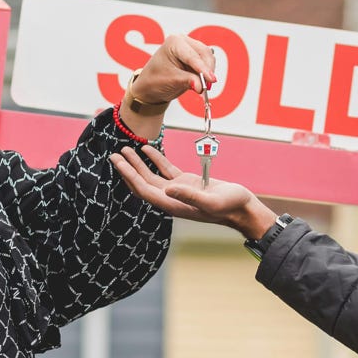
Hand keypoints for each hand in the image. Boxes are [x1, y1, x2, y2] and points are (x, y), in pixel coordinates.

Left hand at [109, 145, 276, 239]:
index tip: (118, 163)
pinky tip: (146, 149)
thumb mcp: (211, 201)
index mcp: (173, 204)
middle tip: (114, 154)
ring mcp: (178, 190)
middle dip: (128, 169)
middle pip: (143, 182)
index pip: (144, 189)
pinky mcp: (186, 182)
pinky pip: (166, 170)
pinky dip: (155, 159)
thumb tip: (167, 189)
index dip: (129, 176)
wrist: (243, 207)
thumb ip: (189, 196)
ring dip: (138, 163)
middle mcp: (171, 197)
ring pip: (152, 175)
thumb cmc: (230, 206)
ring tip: (125, 150)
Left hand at [129, 34, 215, 105]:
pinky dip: (207, 74)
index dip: (203, 68)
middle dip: (207, 70)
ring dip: (208, 73)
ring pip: (208, 58)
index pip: (192, 56)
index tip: (211, 80)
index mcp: (174, 42)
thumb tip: (201, 86)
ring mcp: (191, 48)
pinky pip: (208, 64)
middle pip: (204, 53)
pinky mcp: (196, 58)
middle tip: (208, 87)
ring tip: (204, 87)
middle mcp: (184, 41)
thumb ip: (187, 81)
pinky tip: (203, 83)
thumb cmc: (155, 80)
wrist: (151, 86)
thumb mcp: (171, 81)